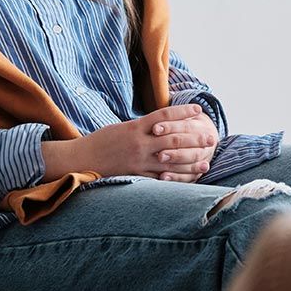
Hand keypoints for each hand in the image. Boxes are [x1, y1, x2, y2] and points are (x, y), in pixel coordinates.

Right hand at [40, 104, 215, 181]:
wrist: (79, 159)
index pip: (165, 116)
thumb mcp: (122, 127)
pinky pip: (159, 179)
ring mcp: (138, 162)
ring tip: (206, 162)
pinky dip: (174, 179)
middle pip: (174, 139)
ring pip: (170, 161)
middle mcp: (139, 143)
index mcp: (136, 127)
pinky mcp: (135, 176)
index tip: (200, 111)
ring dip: (191, 162)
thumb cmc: (100, 141)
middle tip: (211, 139)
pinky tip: (187, 179)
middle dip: (194, 139)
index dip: (184, 113)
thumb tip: (163, 125)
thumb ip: (142, 128)